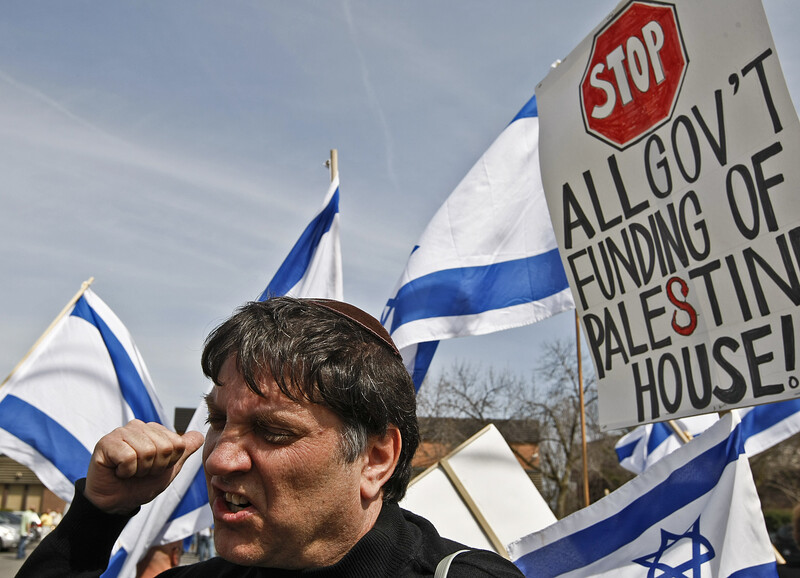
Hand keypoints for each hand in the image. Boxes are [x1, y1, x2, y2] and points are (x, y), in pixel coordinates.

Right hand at [84, 420, 204, 514]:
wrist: (117, 502)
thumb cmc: (141, 483)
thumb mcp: (169, 468)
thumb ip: (184, 450)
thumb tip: (199, 435)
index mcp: (156, 430)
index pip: (178, 444)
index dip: (169, 463)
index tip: (155, 468)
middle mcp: (140, 426)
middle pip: (164, 447)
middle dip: (155, 467)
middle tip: (141, 471)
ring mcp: (122, 432)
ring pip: (147, 451)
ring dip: (140, 470)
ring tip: (130, 471)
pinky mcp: (106, 442)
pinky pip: (128, 457)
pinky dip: (126, 471)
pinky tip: (118, 471)